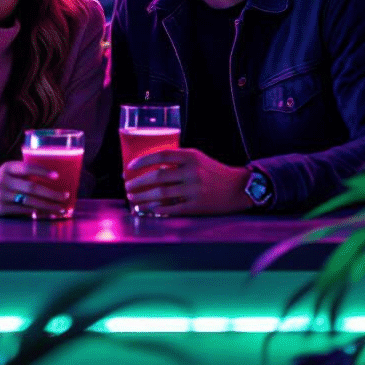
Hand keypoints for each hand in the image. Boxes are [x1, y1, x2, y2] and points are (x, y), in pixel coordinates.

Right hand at [0, 161, 70, 216]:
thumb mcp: (7, 171)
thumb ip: (24, 173)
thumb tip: (52, 180)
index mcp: (8, 167)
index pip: (27, 168)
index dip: (43, 171)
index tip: (57, 176)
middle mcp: (4, 180)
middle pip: (32, 188)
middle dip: (51, 193)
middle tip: (65, 196)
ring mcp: (2, 195)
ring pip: (30, 202)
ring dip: (48, 206)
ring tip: (61, 209)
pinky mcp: (1, 209)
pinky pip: (23, 211)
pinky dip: (37, 212)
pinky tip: (47, 213)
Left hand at [124, 148, 251, 215]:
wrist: (238, 188)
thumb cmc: (213, 171)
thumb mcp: (198, 158)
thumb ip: (178, 161)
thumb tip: (151, 168)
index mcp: (191, 156)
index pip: (162, 155)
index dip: (143, 160)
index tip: (129, 167)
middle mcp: (192, 172)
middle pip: (157, 177)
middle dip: (138, 183)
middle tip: (127, 187)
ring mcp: (195, 190)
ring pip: (161, 194)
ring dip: (143, 197)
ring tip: (133, 199)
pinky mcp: (197, 206)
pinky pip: (172, 208)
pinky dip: (157, 209)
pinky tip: (149, 209)